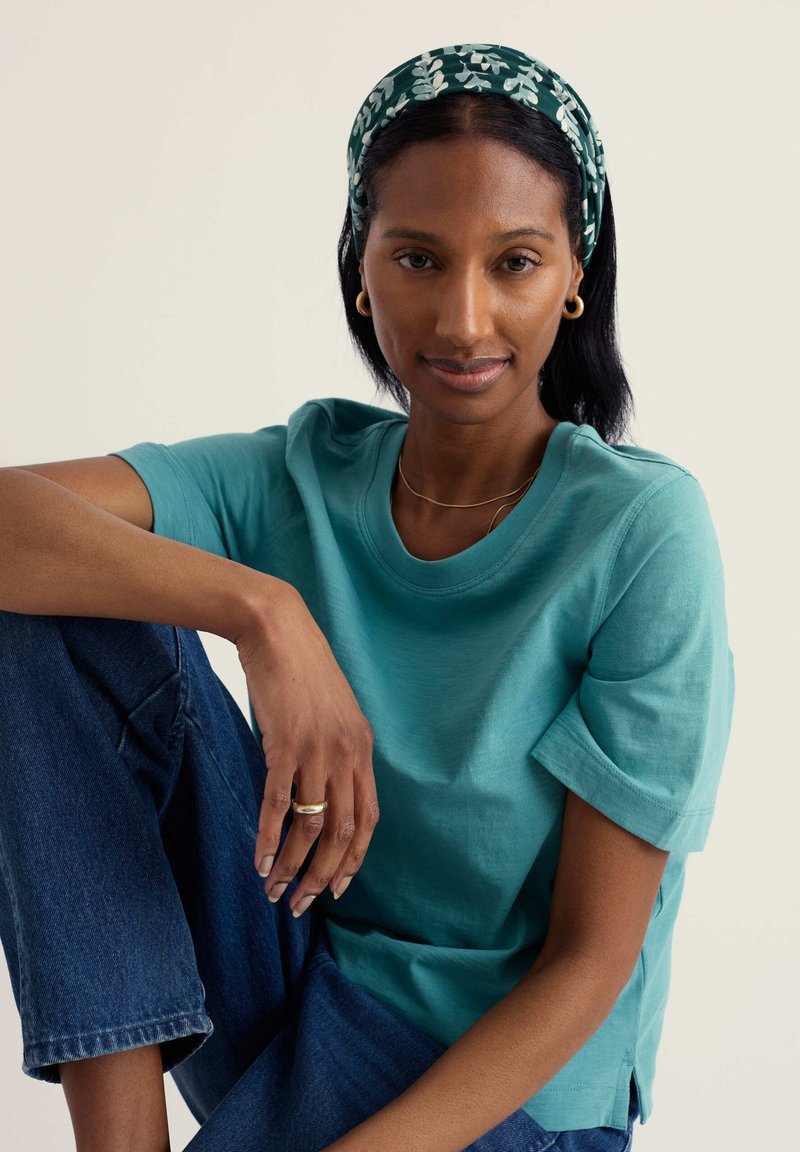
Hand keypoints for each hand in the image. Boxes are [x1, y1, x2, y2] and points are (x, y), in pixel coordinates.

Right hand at [233, 580, 379, 915]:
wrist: (276, 628)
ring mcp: (318, 750)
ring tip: (275, 892)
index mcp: (362, 748)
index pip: (368, 819)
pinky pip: (280, 804)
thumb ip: (334, 748)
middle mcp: (347, 753)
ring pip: (312, 826)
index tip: (338, 888)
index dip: (354, 860)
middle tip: (302, 904)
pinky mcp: (285, 744)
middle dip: (324, 876)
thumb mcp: (331, 711)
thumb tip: (323, 786)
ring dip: (294, 867)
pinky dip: (270, 839)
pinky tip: (260, 861)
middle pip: (343, 832)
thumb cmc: (299, 669)